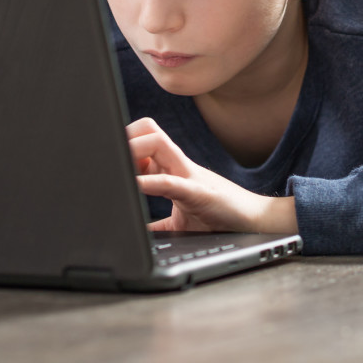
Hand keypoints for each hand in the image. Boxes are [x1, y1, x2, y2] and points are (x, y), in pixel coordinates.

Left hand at [127, 117, 297, 234]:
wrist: (253, 223)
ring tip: (117, 165)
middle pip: (149, 130)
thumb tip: (134, 232)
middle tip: (109, 156)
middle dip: (126, 137)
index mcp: (173, 168)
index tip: (110, 160)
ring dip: (134, 150)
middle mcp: (180, 165)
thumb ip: (155, 223)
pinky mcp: (199, 193)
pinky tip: (135, 185)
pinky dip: (150, 181)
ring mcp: (190, 175)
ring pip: (158, 144)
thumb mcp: (178, 220)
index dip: (124, 141)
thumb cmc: (218, 217)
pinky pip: (171, 181)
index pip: (146, 136)